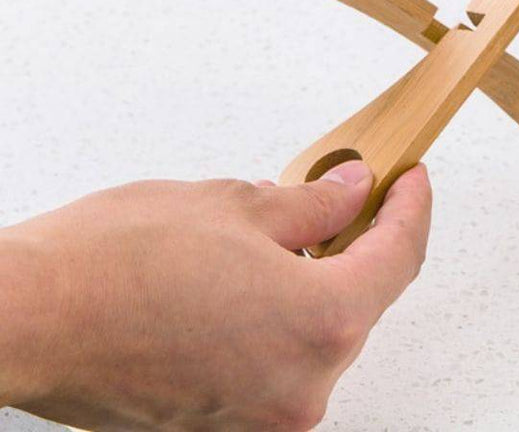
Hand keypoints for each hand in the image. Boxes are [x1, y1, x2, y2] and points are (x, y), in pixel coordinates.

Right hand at [0, 160, 430, 430]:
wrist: (27, 319)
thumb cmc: (114, 264)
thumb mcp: (236, 205)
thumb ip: (312, 206)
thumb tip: (349, 193)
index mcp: (318, 325)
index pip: (399, 259)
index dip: (411, 210)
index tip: (410, 182)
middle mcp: (301, 387)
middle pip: (362, 302)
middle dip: (363, 244)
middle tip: (354, 196)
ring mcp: (261, 417)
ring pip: (319, 333)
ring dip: (317, 282)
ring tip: (291, 233)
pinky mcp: (224, 425)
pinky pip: (278, 361)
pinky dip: (280, 318)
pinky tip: (253, 279)